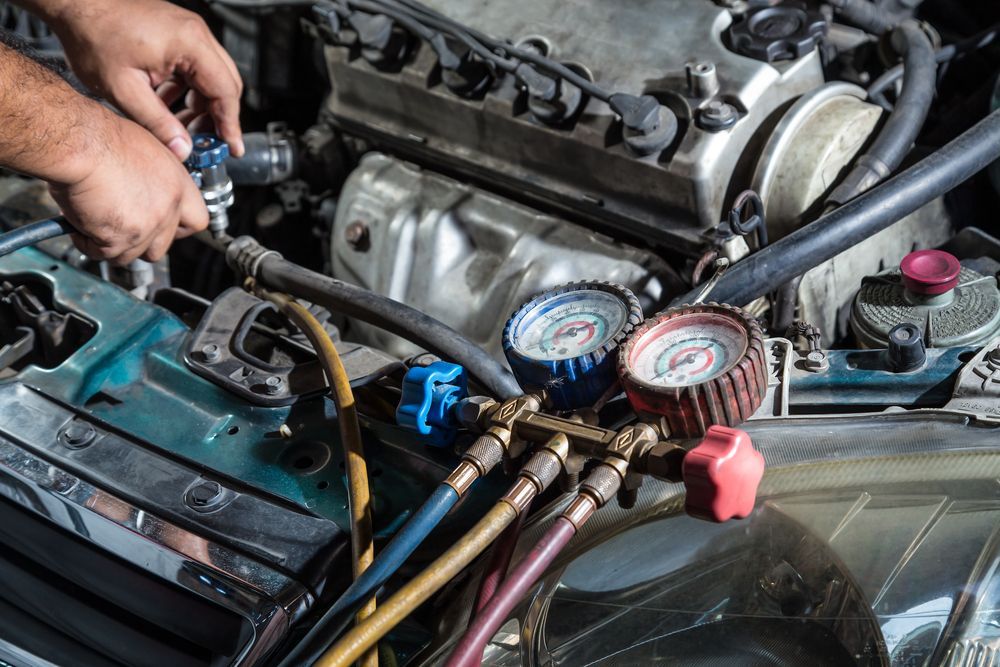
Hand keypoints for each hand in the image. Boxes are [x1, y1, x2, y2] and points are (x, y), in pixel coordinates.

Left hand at [43, 0, 243, 158]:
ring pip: (211, 78)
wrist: (74, 5)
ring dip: (202, 106)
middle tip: (207, 143)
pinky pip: (195, 69)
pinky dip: (188, 91)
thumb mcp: (125, 89)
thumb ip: (158, 123)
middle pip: (226, 85)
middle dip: (218, 117)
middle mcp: (195, 34)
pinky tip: (169, 107)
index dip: (230, 124)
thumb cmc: (92, 34)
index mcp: (190, 43)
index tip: (231, 147)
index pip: (226, 92)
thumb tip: (182, 149)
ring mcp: (187, 32)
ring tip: (182, 129)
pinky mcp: (176, 34)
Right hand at [49, 113, 208, 264]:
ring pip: (132, 254)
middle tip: (121, 226)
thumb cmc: (101, 137)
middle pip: (161, 246)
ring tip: (95, 221)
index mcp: (177, 185)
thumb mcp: (147, 146)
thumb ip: (159, 171)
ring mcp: (145, 227)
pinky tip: (79, 224)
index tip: (162, 225)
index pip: (196, 221)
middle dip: (140, 241)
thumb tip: (161, 173)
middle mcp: (167, 208)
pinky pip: (103, 254)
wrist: (78, 144)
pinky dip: (88, 243)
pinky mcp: (118, 240)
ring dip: (112, 244)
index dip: (177, 227)